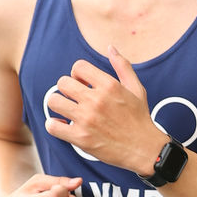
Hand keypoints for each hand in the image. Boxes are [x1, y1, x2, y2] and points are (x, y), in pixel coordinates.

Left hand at [44, 45, 161, 172]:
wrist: (144, 150)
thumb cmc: (140, 119)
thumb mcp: (136, 89)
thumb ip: (122, 66)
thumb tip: (110, 47)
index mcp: (109, 85)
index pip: (78, 67)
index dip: (77, 74)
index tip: (83, 84)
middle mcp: (96, 100)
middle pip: (63, 82)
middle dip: (67, 89)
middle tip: (75, 99)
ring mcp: (87, 120)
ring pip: (54, 101)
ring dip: (58, 105)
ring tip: (67, 111)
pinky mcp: (81, 138)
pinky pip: (53, 126)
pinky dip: (54, 125)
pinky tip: (63, 126)